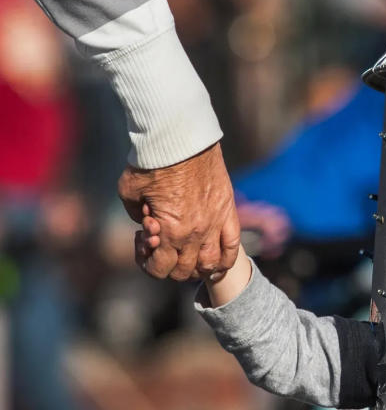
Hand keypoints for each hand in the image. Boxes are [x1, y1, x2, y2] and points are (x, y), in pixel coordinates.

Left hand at [119, 142, 239, 280]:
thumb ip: (136, 214)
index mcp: (169, 231)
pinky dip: (226, 259)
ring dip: (198, 268)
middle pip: (185, 271)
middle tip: (163, 248)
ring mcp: (215, 224)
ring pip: (211, 264)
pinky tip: (217, 263)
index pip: (160, 269)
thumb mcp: (129, 191)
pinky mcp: (228, 211)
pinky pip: (233, 245)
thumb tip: (147, 224)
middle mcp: (195, 233)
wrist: (180, 138)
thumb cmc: (151, 162)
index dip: (148, 264)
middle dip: (169, 267)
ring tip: (189, 258)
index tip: (145, 245)